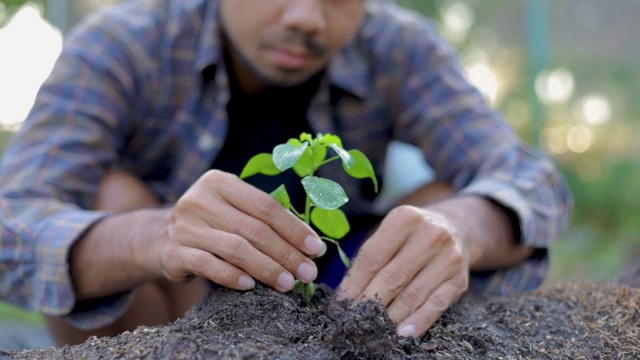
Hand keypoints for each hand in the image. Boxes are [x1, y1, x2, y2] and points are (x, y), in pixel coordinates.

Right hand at [154, 170, 325, 292]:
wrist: (158, 237)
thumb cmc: (211, 224)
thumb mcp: (232, 209)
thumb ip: (263, 218)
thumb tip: (309, 244)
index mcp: (220, 182)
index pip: (265, 206)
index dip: (294, 228)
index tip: (315, 249)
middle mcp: (200, 199)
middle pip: (254, 229)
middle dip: (286, 253)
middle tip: (308, 273)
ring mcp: (185, 226)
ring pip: (235, 248)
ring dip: (266, 268)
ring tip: (288, 283)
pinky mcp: (174, 252)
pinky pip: (209, 265)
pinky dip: (232, 276)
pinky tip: (251, 286)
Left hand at [336, 205, 469, 337]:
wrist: (455, 228)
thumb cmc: (409, 236)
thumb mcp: (389, 233)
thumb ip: (369, 258)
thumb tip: (345, 296)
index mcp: (404, 219)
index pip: (372, 258)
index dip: (353, 285)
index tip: (339, 305)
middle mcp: (430, 235)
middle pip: (392, 278)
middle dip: (369, 303)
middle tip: (352, 321)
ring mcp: (448, 258)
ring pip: (413, 295)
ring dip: (390, 317)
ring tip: (372, 330)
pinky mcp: (459, 280)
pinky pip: (435, 306)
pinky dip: (417, 322)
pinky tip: (401, 334)